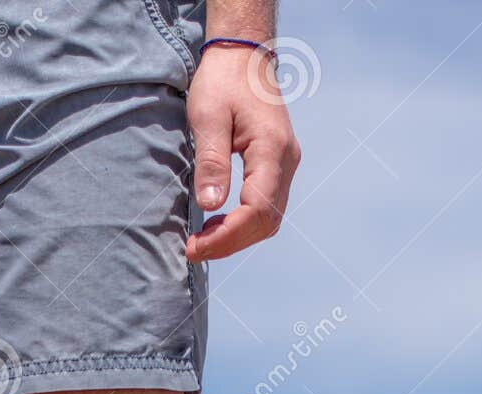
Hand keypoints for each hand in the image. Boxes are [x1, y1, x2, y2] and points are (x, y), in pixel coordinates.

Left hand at [185, 45, 300, 262]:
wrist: (244, 57)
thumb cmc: (223, 81)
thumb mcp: (208, 116)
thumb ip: (212, 161)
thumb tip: (210, 205)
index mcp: (271, 150)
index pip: (257, 209)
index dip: (227, 236)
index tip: (196, 247)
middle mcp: (286, 162)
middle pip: (266, 222)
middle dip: (230, 242)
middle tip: (195, 249)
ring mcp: (286, 165)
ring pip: (269, 219)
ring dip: (238, 237)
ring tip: (204, 241)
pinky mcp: (278, 167)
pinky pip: (267, 207)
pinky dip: (244, 224)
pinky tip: (219, 224)